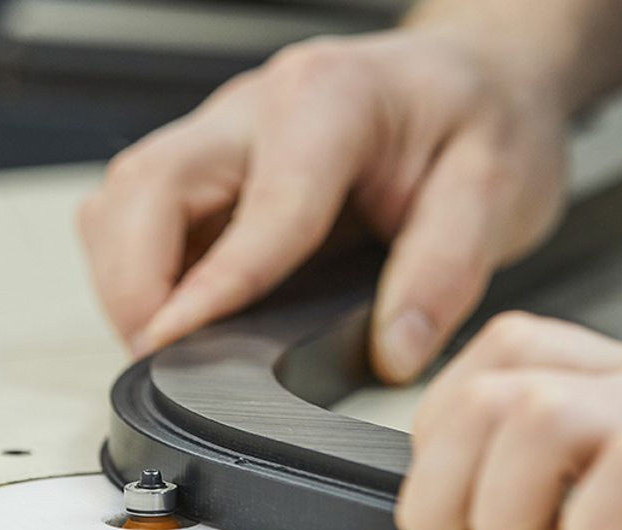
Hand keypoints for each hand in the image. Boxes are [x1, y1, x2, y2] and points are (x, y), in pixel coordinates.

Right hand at [77, 29, 569, 381]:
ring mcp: (225, 130)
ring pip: (122, 196)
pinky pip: (139, 210)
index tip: (175, 345)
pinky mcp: (211, 161)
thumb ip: (445, 272)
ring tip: (167, 341)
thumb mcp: (499, 192)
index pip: (258, 209)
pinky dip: (138, 267)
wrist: (481, 79)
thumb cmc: (485, 121)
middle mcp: (258, 104)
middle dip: (134, 282)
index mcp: (330, 101)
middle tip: (161, 357)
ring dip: (125, 274)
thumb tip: (393, 350)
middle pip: (145, 185)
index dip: (211, 288)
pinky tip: (179, 308)